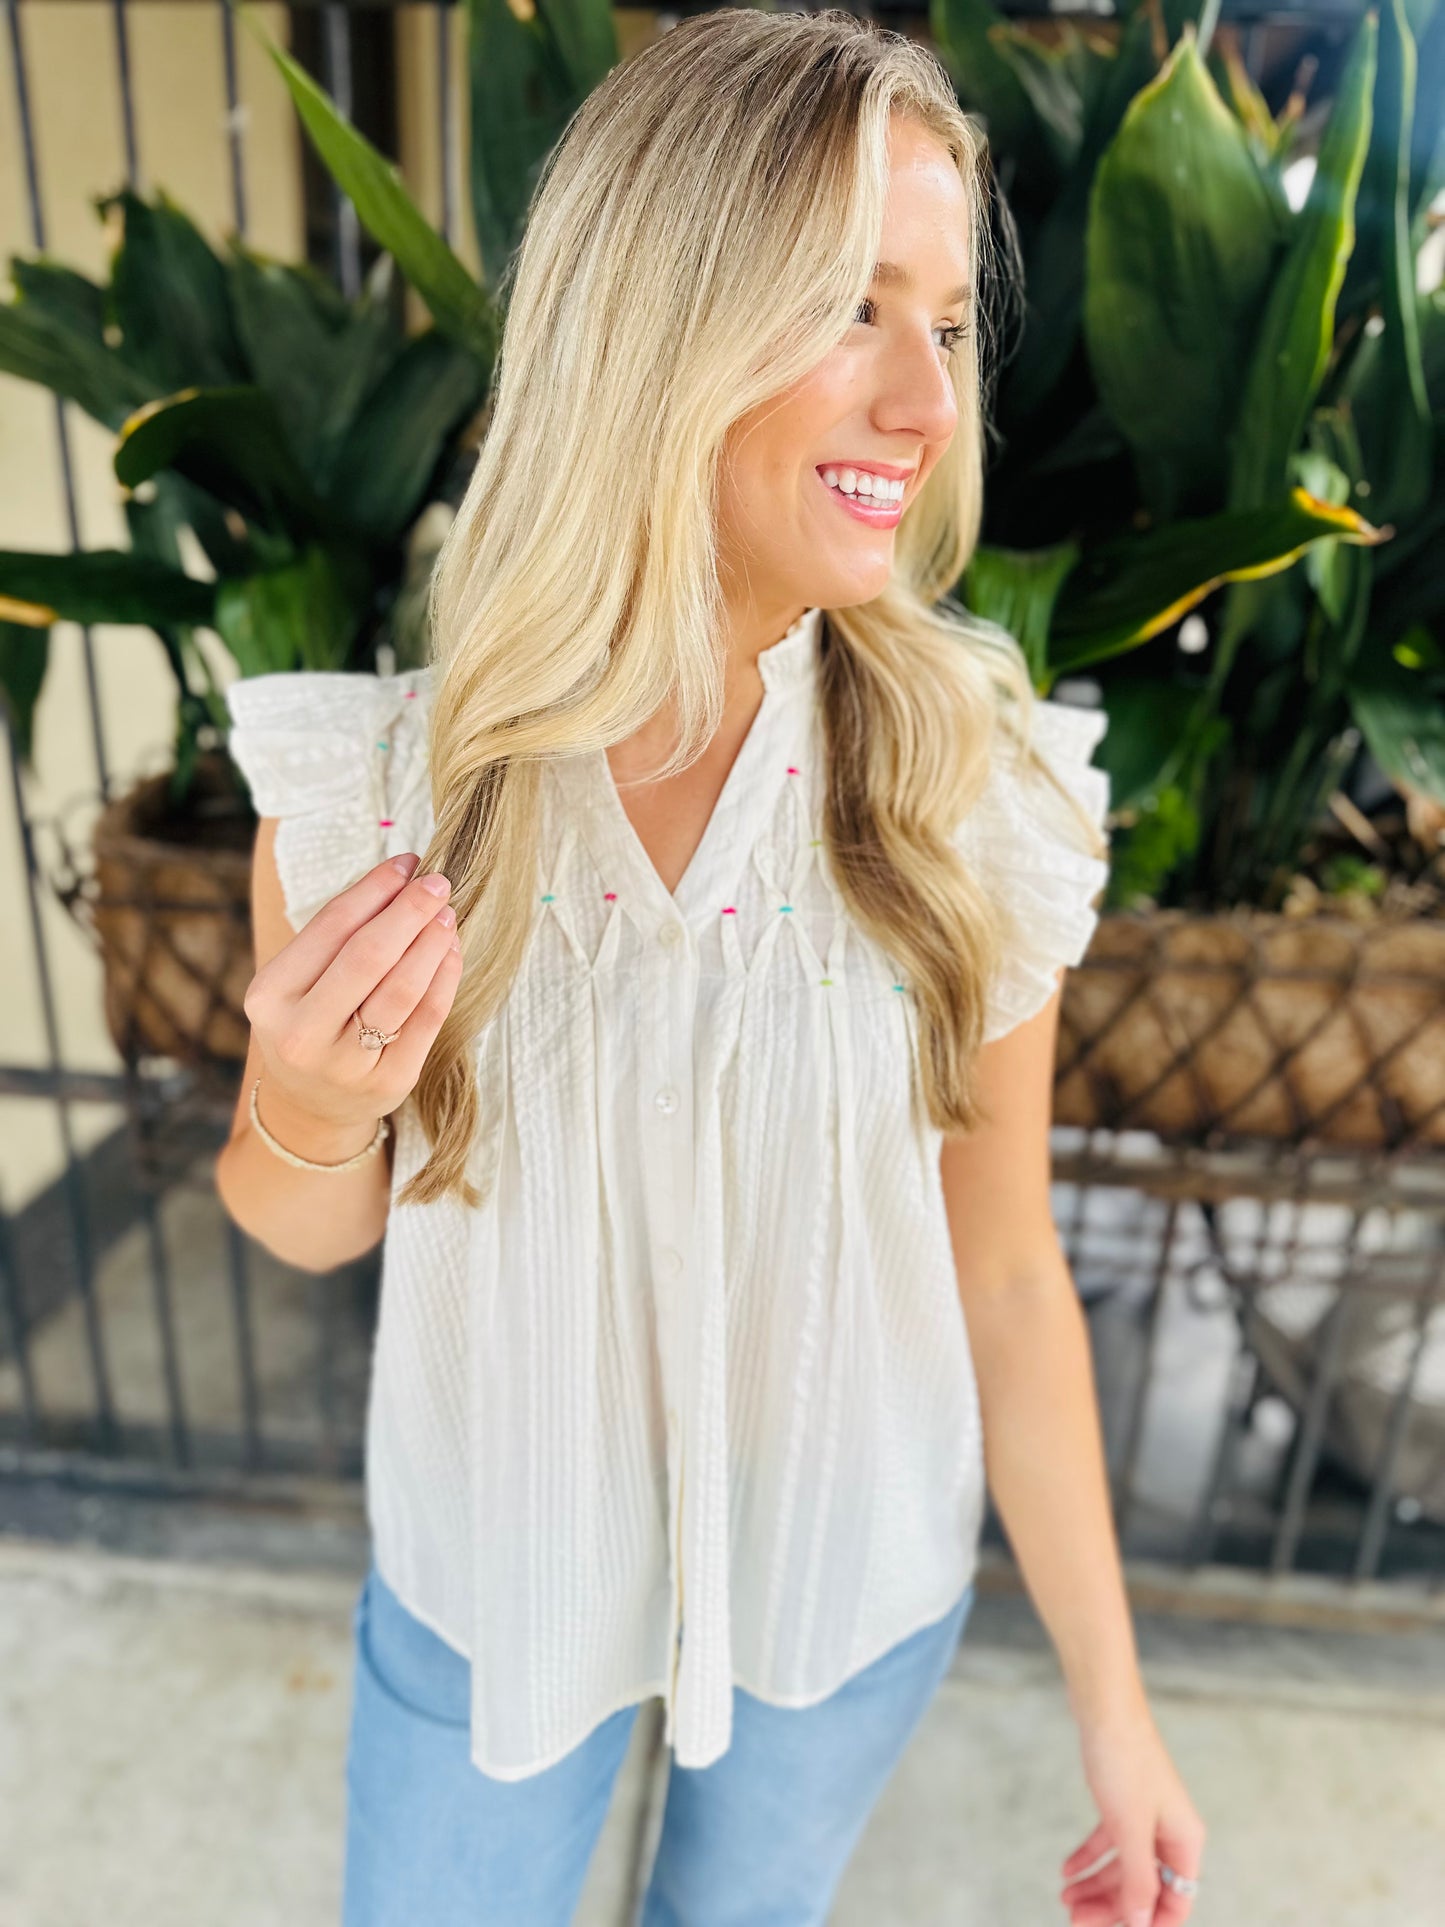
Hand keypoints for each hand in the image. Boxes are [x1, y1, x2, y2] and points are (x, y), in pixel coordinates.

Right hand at [243, 851, 463, 1138]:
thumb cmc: (310, 1023)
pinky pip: (426, 1020)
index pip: (330, 927)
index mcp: (270, 997)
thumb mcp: (301, 981)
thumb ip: (340, 935)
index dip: (374, 889)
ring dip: (431, 943)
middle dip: (408, 911)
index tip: (406, 863)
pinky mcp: (389, 1082)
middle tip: (437, 882)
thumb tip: (403, 877)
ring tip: (447, 915)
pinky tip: (451, 951)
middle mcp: (302, 1033)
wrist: (312, 1105)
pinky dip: (445, 978)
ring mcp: (346, 1064)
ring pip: (401, 989)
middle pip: (368, 956)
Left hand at [1059, 1700, 1204, 1924]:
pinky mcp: (1121, 1801)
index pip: (1175, 1902)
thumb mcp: (1130, 1828)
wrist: (1103, 1706)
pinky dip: (1088, 1857)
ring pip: (1124, 1867)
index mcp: (1184, 1841)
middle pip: (1145, 1888)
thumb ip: (1138, 1880)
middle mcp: (1169, 1832)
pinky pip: (1109, 1842)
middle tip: (1074, 1921)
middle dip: (1113, 1909)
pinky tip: (1066, 1870)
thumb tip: (1141, 1924)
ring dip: (1096, 1886)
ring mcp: (1145, 1816)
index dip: (1149, 1925)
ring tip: (1064, 1899)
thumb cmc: (1124, 1761)